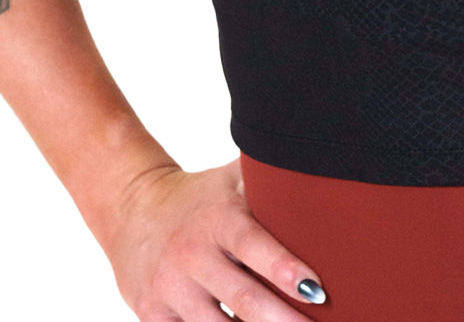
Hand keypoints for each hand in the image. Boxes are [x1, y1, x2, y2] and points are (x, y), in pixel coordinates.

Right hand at [105, 157, 326, 320]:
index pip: (254, 246)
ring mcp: (168, 288)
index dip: (285, 270)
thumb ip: (268, 178)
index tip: (317, 290)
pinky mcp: (150, 313)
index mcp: (217, 219)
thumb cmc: (200, 195)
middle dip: (282, 319)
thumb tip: (318, 168)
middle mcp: (191, 254)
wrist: (132, 207)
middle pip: (243, 298)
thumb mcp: (231, 179)